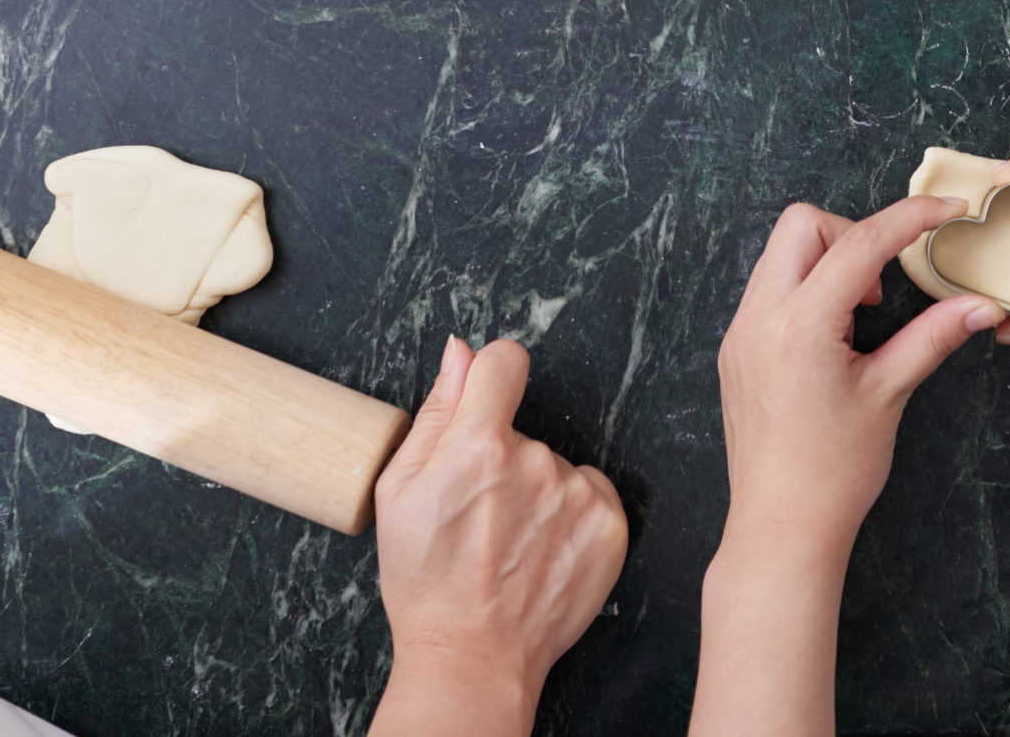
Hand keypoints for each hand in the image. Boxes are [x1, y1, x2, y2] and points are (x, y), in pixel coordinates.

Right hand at [368, 337, 628, 736]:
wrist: (473, 656)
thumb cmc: (426, 581)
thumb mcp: (400, 492)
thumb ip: (436, 412)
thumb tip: (460, 352)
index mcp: (478, 446)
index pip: (504, 362)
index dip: (490, 377)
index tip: (485, 400)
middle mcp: (535, 462)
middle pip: (523, 431)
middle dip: (501, 459)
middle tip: (479, 517)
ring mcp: (578, 494)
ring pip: (554, 467)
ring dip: (537, 492)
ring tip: (508, 544)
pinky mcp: (609, 525)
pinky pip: (590, 493)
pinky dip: (570, 515)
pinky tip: (541, 551)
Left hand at [716, 199, 1001, 557]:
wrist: (780, 529)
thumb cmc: (835, 471)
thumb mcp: (890, 394)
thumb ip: (934, 337)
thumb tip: (982, 304)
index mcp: (800, 326)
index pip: (860, 242)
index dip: (911, 217)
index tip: (949, 211)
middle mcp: (759, 318)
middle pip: (801, 224)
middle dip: (852, 232)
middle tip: (883, 284)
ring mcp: (739, 333)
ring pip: (780, 253)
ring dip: (827, 261)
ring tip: (861, 315)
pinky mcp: (735, 350)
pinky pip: (767, 289)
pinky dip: (805, 289)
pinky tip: (832, 336)